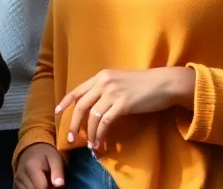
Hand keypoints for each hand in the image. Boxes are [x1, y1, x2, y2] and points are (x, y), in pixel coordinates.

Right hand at [14, 142, 64, 187]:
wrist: (31, 149)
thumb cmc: (46, 155)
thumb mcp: (55, 159)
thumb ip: (58, 172)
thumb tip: (59, 184)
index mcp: (31, 167)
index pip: (42, 187)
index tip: (54, 185)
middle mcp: (21, 175)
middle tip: (50, 183)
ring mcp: (17, 180)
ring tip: (44, 182)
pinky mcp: (16, 183)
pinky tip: (37, 184)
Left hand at [56, 67, 195, 148]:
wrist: (165, 83)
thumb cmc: (145, 84)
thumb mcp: (120, 81)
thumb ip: (106, 89)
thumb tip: (95, 106)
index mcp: (101, 76)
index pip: (77, 90)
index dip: (65, 102)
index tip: (56, 112)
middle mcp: (103, 82)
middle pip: (81, 105)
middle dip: (74, 124)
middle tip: (71, 138)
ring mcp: (113, 93)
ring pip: (93, 117)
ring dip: (91, 134)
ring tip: (92, 146)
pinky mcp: (123, 104)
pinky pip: (106, 122)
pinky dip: (102, 135)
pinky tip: (102, 143)